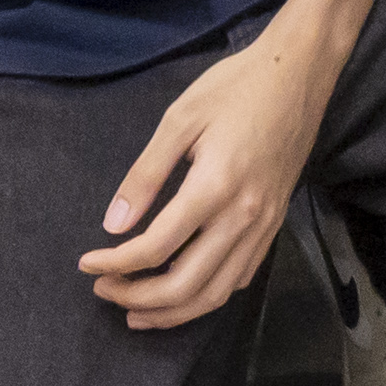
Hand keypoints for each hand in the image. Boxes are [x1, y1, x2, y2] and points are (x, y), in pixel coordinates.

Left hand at [84, 23, 328, 326]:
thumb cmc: (236, 87)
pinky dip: (207, 295)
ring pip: (215, 293)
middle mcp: (243, 217)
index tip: (86, 262)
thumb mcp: (179, 119)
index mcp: (215, 187)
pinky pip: (240, 277)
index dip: (115, 263)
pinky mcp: (275, 225)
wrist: (299, 73)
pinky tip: (184, 292)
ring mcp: (264, 225)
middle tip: (103, 290)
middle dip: (137, 296)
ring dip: (172, 311)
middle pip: (185, 285)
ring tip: (136, 310)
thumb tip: (113, 225)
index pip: (156, 248)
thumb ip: (145, 175)